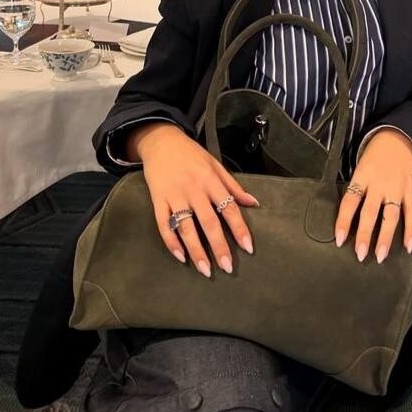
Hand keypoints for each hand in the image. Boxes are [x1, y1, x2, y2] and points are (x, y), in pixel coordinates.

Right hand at [130, 123, 259, 277]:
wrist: (161, 141)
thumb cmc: (191, 154)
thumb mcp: (216, 164)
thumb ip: (233, 186)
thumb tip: (254, 203)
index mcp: (211, 181)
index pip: (229, 208)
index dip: (239, 229)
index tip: (248, 248)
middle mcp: (194, 190)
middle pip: (209, 222)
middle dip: (219, 246)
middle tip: (227, 267)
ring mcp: (174, 196)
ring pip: (187, 228)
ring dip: (196, 250)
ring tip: (205, 270)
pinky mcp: (158, 200)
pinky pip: (163, 225)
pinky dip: (171, 242)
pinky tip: (181, 256)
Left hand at [334, 129, 411, 263]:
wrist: (397, 139)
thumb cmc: (374, 156)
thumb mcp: (359, 167)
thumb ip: (356, 189)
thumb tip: (347, 217)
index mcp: (362, 176)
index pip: (350, 202)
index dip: (344, 221)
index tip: (340, 240)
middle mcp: (379, 183)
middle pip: (370, 212)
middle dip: (365, 235)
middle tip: (360, 254)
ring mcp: (396, 187)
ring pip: (391, 215)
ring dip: (386, 237)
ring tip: (380, 256)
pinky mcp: (410, 190)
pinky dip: (411, 229)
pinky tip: (408, 246)